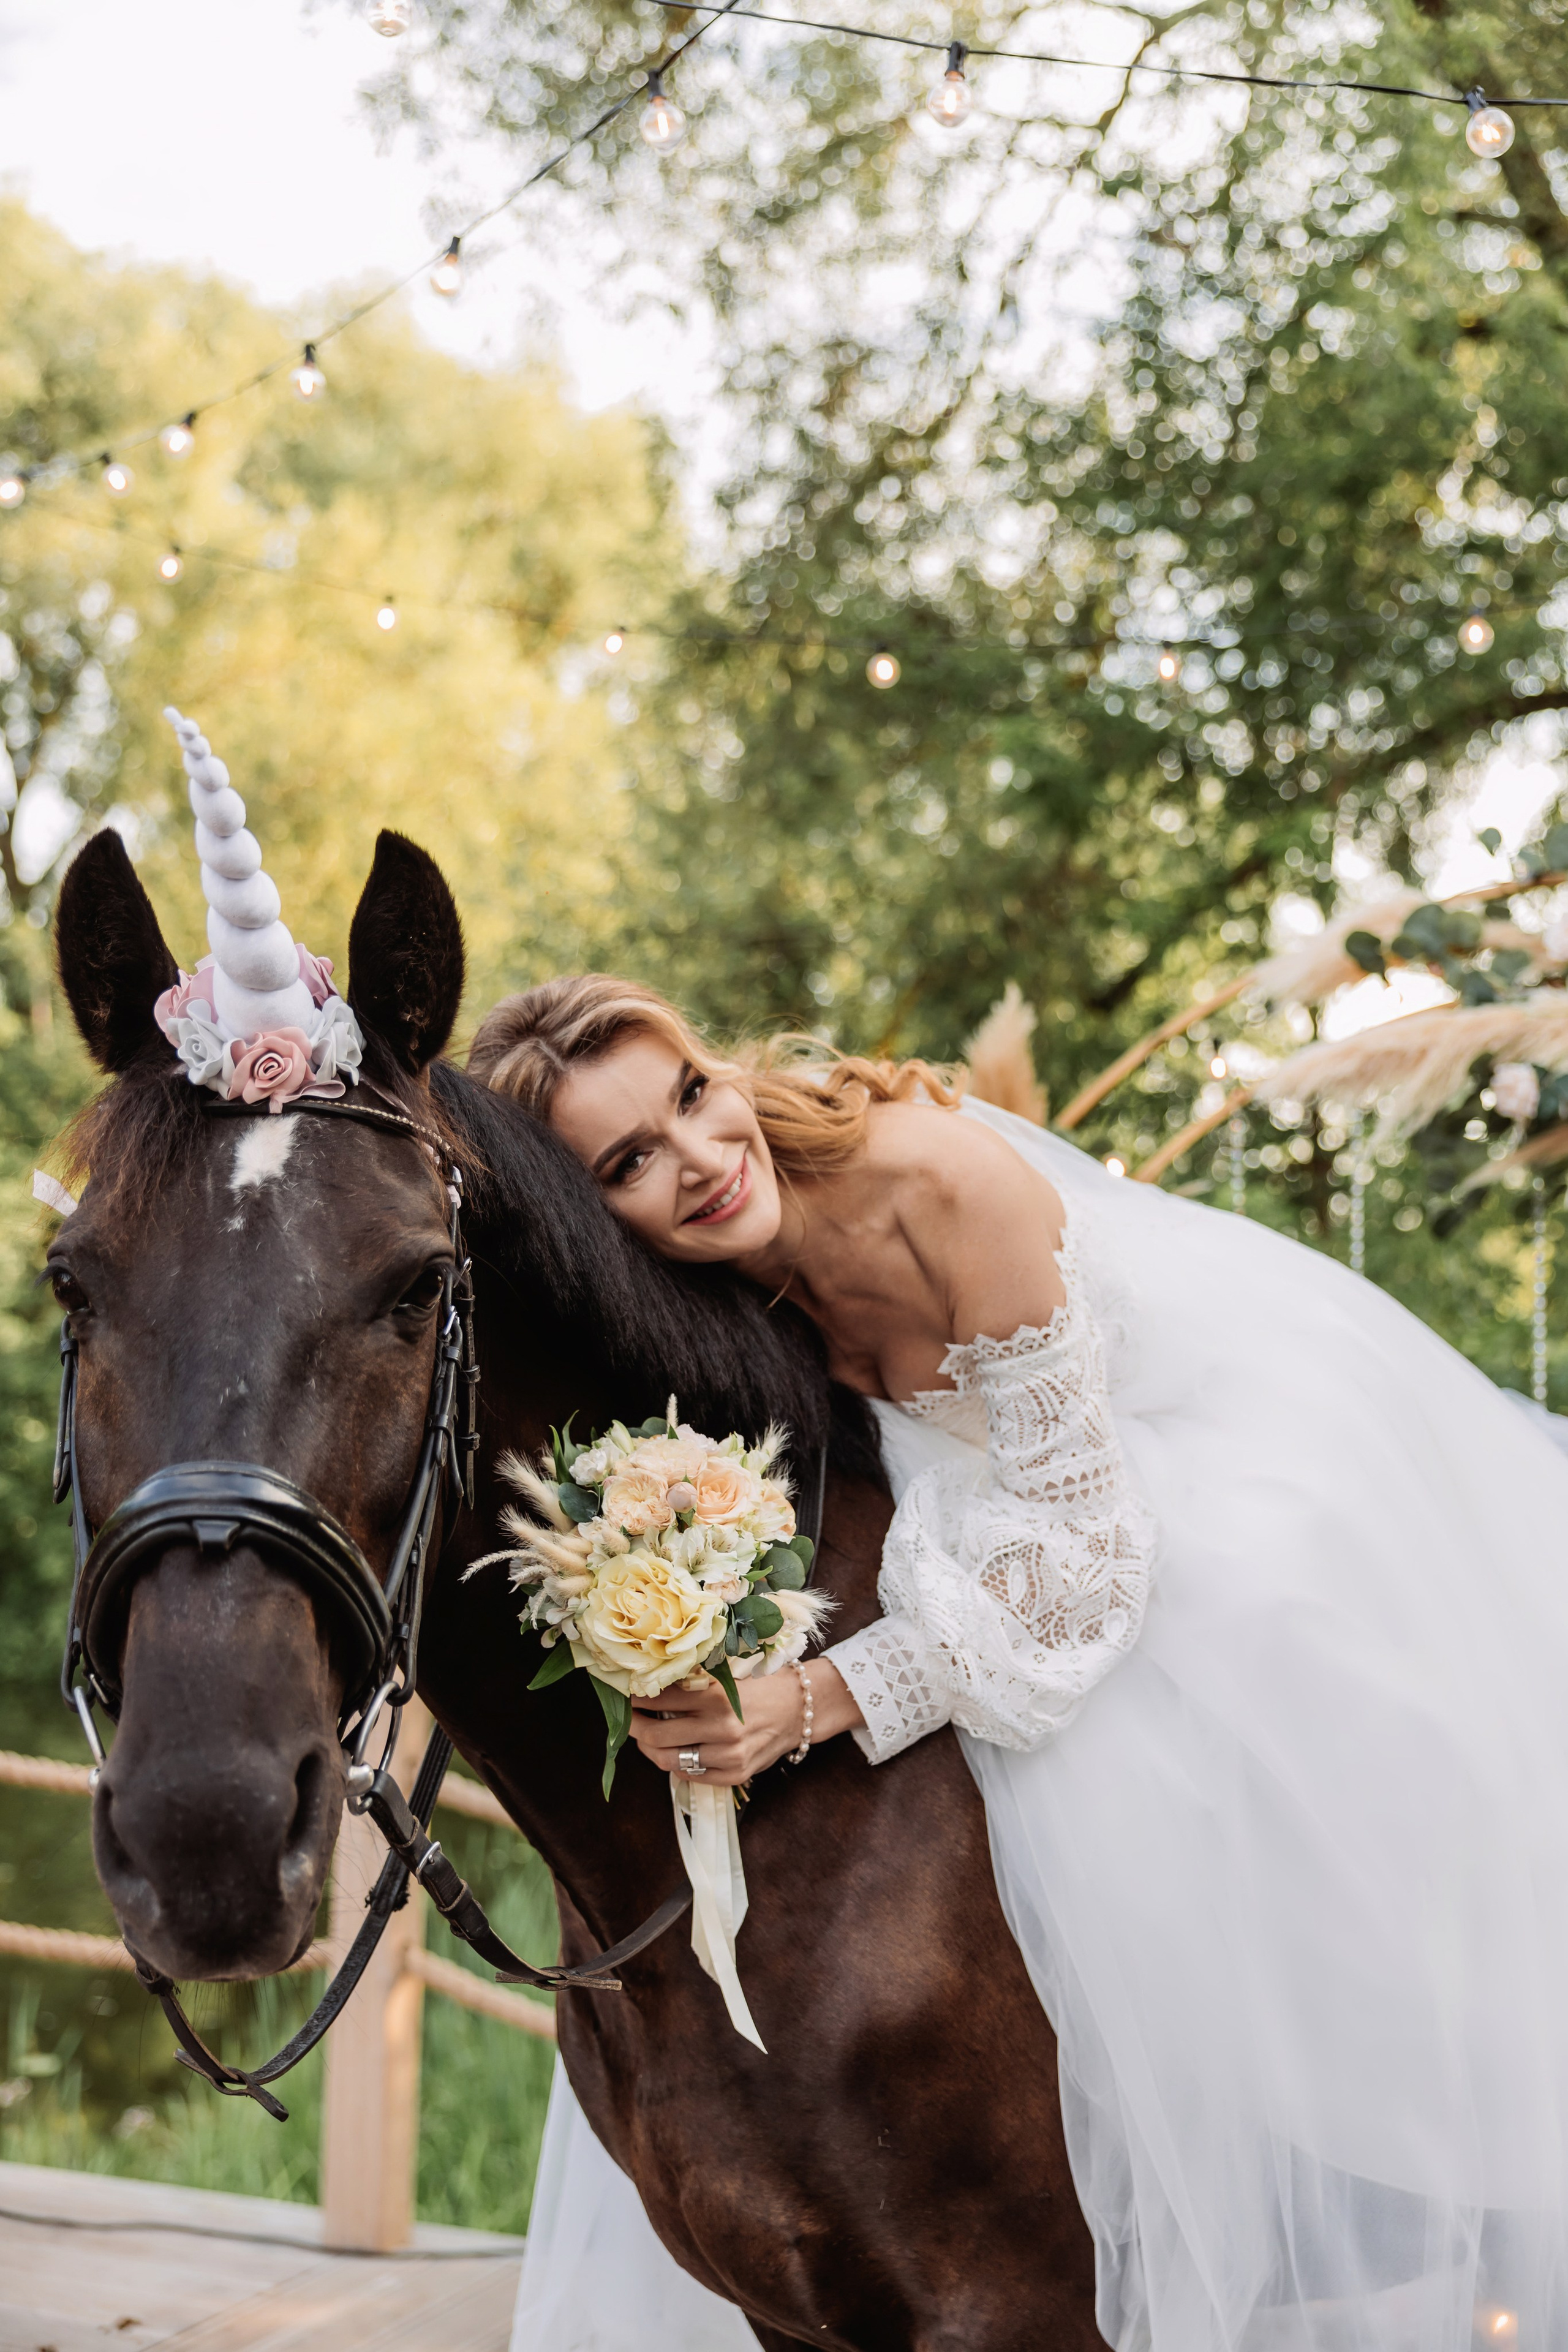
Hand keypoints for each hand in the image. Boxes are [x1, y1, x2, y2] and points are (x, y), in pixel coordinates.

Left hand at [630, 1658, 862, 1786]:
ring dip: (650, 1750)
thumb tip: (647, 1685)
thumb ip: (692, 1682)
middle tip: (628, 1719)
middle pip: (656, 1734)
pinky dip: (676, 1765)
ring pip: (670, 1760)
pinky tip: (674, 1752)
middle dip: (634, 1726)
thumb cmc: (758, 1686)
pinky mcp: (735, 1774)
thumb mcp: (726, 1675)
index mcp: (717, 1695)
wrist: (798, 1708)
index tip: (625, 1694)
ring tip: (647, 1739)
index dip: (635, 1698)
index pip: (660, 1699)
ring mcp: (729, 1754)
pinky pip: (691, 1776)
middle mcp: (722, 1726)